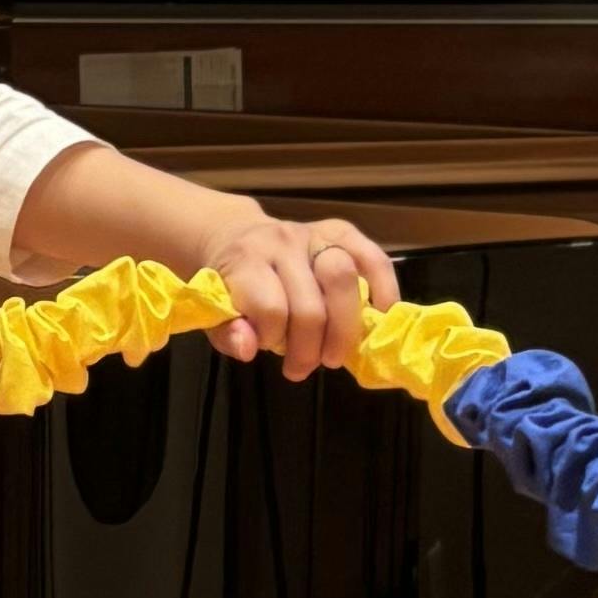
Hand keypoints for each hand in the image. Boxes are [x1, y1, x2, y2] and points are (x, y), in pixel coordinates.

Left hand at [194, 194, 401, 378]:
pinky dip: (383, 288)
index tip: (267, 347)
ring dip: (344, 329)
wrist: (234, 235)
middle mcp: (282, 242)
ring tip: (335, 354)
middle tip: (305, 367)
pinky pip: (373, 257)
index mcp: (246, 261)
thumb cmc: (229, 283)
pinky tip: (380, 316)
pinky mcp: (340, 231)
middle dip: (311, 347)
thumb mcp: (214, 310)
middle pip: (311, 304)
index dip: (273, 338)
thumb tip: (249, 349)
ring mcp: (313, 234)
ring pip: (345, 279)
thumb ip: (227, 333)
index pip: (271, 308)